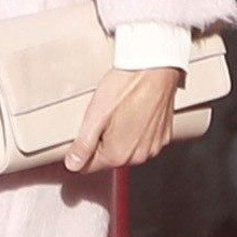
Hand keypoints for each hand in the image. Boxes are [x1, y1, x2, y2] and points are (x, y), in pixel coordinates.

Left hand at [64, 65, 181, 174]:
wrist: (155, 69)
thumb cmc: (126, 87)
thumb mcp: (95, 115)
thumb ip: (83, 145)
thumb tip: (72, 164)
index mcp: (118, 154)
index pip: (89, 167)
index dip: (81, 150)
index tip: (85, 132)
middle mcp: (139, 156)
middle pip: (109, 158)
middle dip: (101, 142)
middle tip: (103, 117)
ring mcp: (154, 146)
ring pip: (126, 149)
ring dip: (119, 136)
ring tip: (119, 112)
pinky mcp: (163, 136)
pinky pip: (142, 140)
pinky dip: (135, 130)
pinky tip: (133, 112)